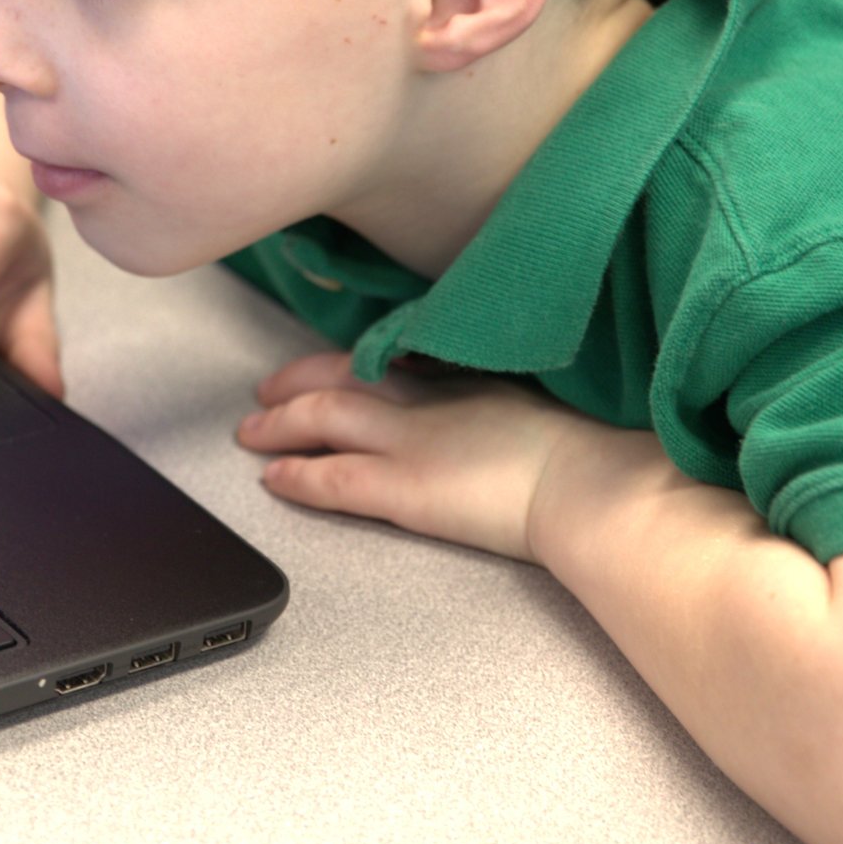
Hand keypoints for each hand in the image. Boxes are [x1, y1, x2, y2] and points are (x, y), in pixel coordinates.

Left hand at [239, 352, 639, 561]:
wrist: (592, 485)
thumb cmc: (588, 452)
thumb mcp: (544, 398)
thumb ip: (506, 396)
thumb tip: (499, 408)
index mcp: (465, 372)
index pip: (388, 354)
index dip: (349, 357)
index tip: (329, 361)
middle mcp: (428, 399)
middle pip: (343, 376)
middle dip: (297, 381)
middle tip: (266, 390)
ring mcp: (410, 441)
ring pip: (323, 418)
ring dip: (280, 424)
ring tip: (250, 431)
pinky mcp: (404, 489)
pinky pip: (332, 478)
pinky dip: (297, 474)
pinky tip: (272, 478)